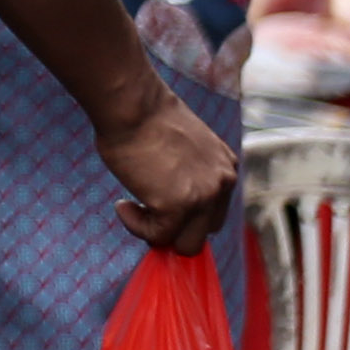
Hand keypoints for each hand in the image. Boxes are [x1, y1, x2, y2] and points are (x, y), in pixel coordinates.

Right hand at [100, 96, 238, 253]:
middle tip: (145, 210)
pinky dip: (136, 225)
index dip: (184, 213)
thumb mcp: (183, 146)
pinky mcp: (178, 206)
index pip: (213, 210)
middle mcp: (223, 184)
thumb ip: (189, 171)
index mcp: (226, 168)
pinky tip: (122, 206)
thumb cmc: (145, 116)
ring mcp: (203, 197)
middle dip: (174, 226)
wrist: (133, 105)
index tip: (157, 202)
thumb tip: (169, 191)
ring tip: (131, 208)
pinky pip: (157, 236)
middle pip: (205, 231)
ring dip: (157, 231)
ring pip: (186, 244)